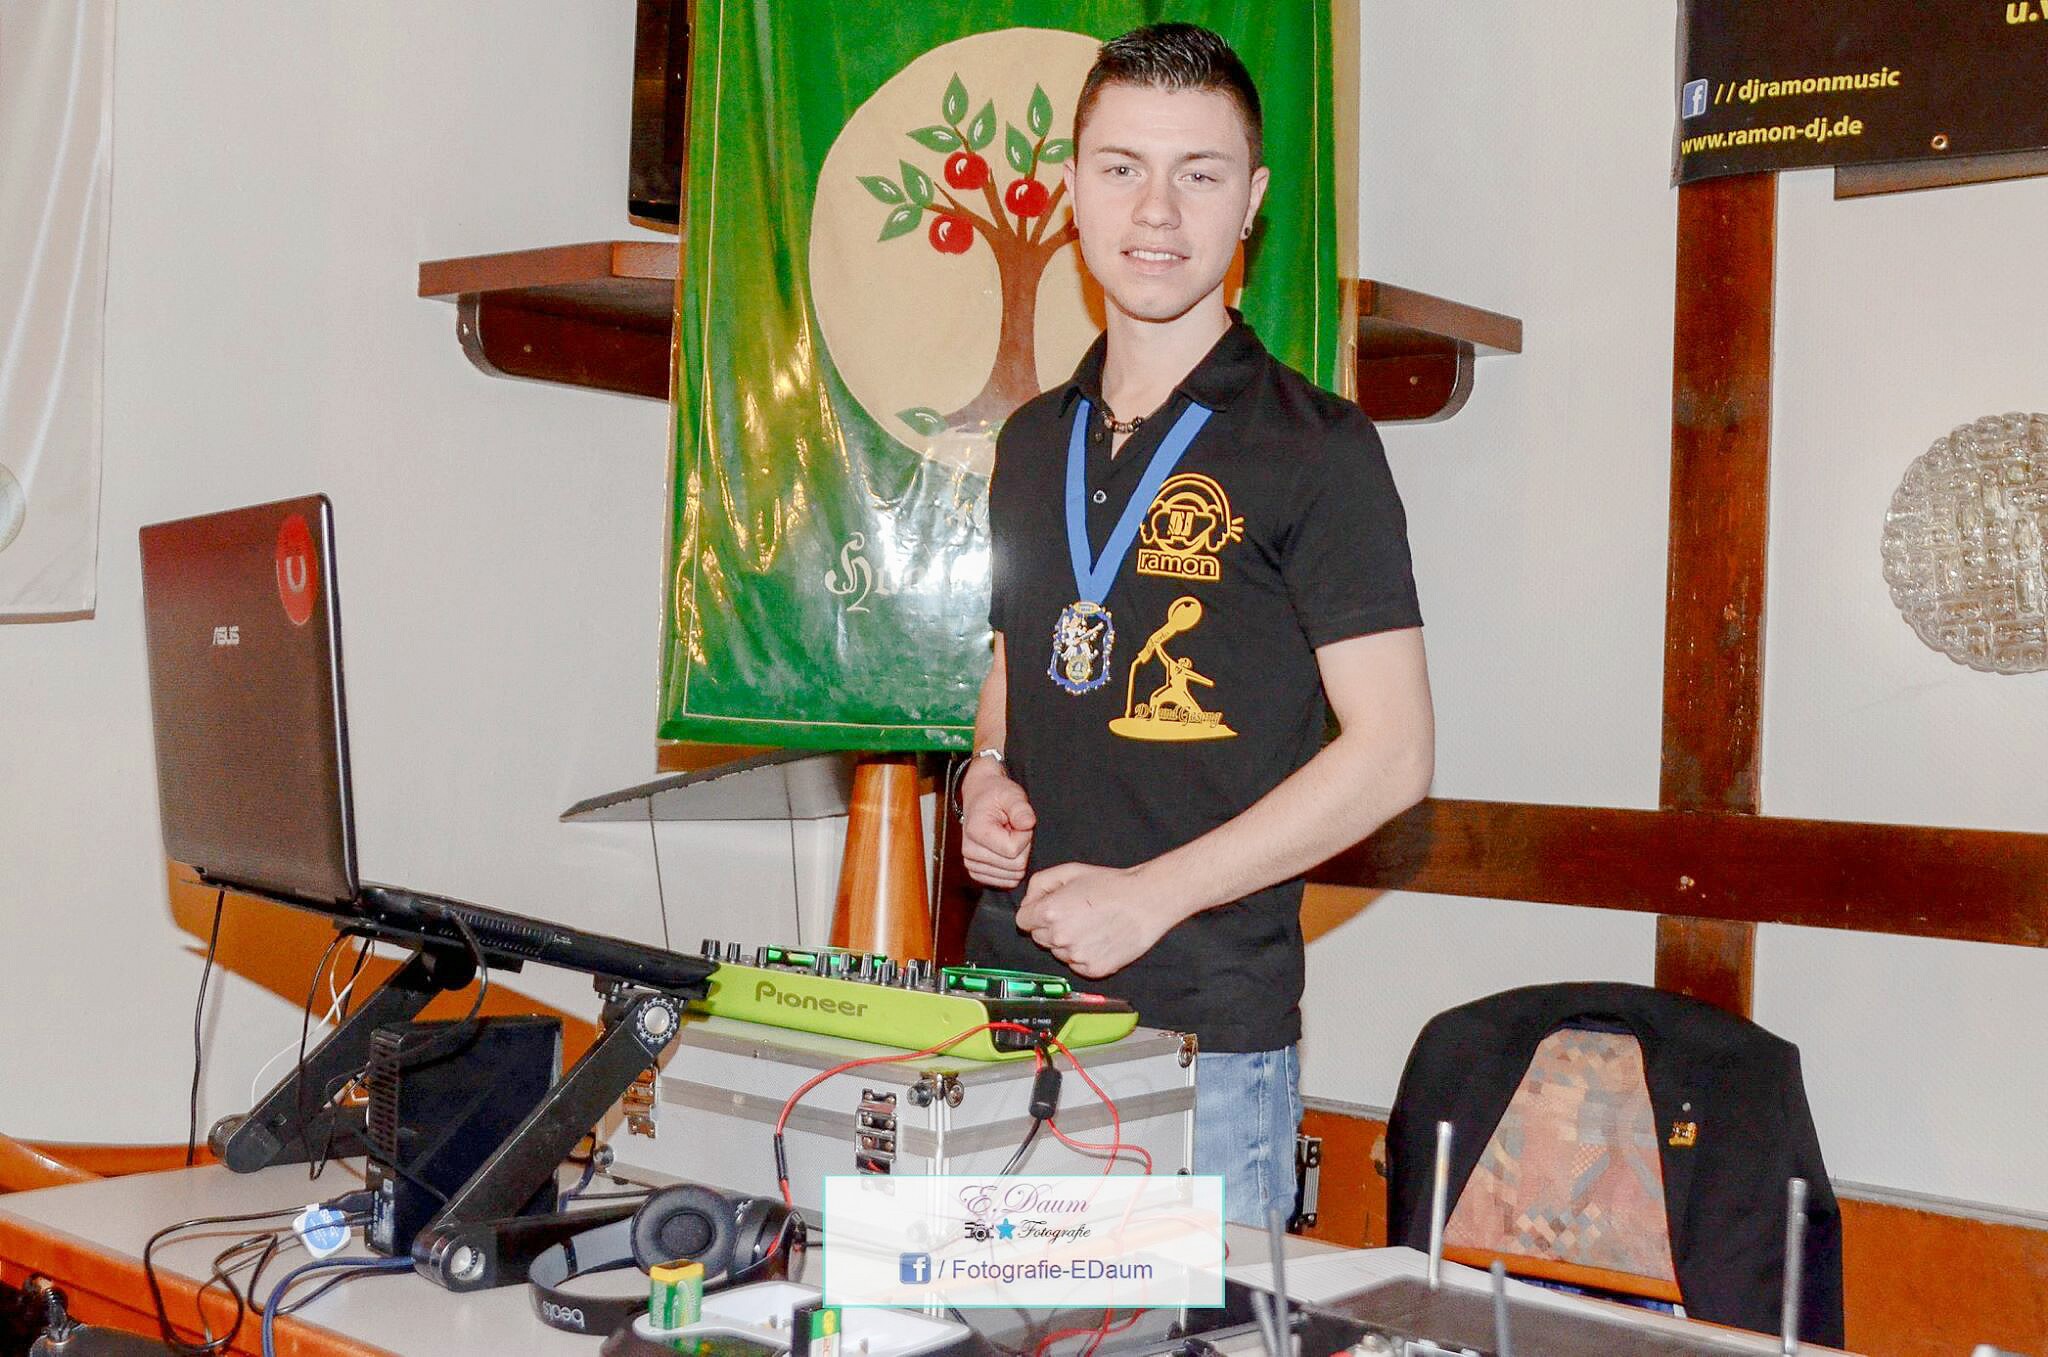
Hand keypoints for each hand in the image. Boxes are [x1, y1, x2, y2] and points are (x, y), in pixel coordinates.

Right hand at [961, 760, 1035, 887]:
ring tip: (1008, 837)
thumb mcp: (1011, 794)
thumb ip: (1020, 808)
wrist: (980, 797)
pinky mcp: (978, 873)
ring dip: (1017, 857)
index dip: (1024, 836)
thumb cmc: (995, 795)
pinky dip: (1011, 868)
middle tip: (1014, 830)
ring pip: (1012, 877)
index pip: (1013, 850)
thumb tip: (1028, 824)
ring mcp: (972, 865)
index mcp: (976, 832)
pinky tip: (1004, 850)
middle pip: (1014, 867)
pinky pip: (1006, 882)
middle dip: (1023, 848)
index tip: (1018, 822)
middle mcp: (969, 852)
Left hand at [1014, 862, 1176, 978]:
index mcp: (1050, 913)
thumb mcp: (1070, 871)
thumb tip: (1029, 902)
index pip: (1022, 921)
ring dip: (1067, 942)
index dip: (1034, 912)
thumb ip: (1040, 884)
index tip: (1049, 908)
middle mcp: (1059, 938)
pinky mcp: (1093, 970)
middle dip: (1050, 927)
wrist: (1146, 902)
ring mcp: (1076, 957)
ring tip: (1091, 925)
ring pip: (1058, 953)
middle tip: (1075, 913)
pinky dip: (1084, 954)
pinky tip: (1099, 938)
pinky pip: (1077, 964)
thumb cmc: (1110, 884)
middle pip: (1039, 938)